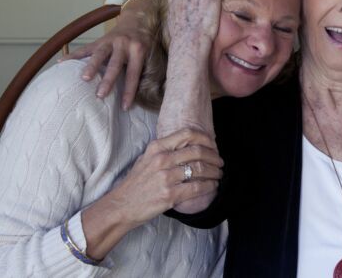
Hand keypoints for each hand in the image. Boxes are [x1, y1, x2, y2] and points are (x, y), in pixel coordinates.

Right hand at [62, 0, 153, 108]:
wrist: (137, 19)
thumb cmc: (144, 42)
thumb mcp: (150, 53)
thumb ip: (145, 69)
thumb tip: (144, 93)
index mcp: (138, 50)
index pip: (133, 74)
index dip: (129, 91)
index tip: (125, 106)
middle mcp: (123, 44)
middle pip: (115, 64)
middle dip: (108, 80)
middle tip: (100, 95)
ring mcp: (109, 41)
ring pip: (99, 54)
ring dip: (91, 67)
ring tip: (83, 79)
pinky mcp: (99, 40)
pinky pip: (85, 49)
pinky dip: (73, 56)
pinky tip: (61, 63)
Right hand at [81, 128, 222, 259]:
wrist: (121, 206)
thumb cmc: (135, 183)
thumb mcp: (146, 159)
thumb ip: (165, 150)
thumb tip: (189, 144)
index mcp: (157, 147)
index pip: (187, 134)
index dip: (206, 138)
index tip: (214, 145)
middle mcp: (162, 159)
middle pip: (198, 151)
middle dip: (214, 156)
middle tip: (220, 162)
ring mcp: (165, 177)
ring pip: (200, 169)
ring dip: (215, 172)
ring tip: (219, 174)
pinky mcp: (169, 195)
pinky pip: (197, 188)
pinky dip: (210, 186)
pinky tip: (213, 186)